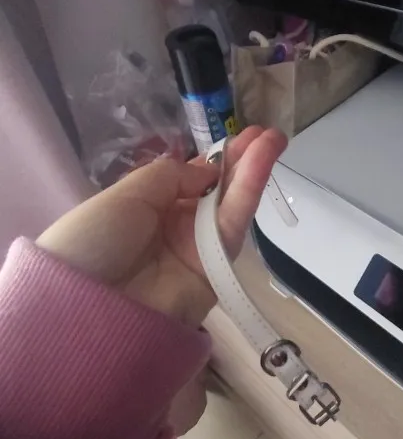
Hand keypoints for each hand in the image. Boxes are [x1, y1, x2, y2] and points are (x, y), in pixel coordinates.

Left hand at [38, 126, 286, 326]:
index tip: (234, 140)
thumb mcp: (125, 194)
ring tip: (274, 138)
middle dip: (239, 161)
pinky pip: (234, 223)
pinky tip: (263, 160)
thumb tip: (208, 172)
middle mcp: (173, 228)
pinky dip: (250, 190)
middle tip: (264, 133)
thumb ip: (170, 176)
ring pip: (230, 204)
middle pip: (214, 191)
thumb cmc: (95, 240)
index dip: (211, 161)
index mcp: (145, 209)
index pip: (187, 181)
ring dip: (253, 170)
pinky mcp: (216, 268)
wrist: (92, 305)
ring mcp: (197, 249)